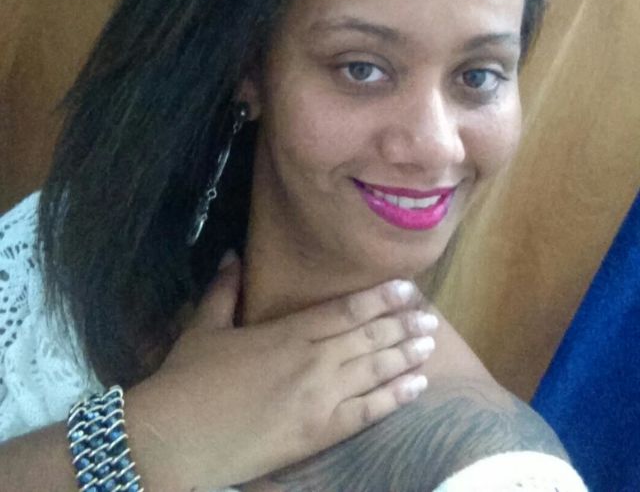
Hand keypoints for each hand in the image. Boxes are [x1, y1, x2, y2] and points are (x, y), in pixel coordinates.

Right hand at [126, 254, 436, 491]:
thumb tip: (231, 254)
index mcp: (287, 332)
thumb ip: (224, 289)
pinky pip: (367, 412)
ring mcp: (319, 399)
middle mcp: (312, 361)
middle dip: (403, 324)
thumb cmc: (187, 380)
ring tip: (431, 344)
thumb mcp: (203, 326)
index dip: (380, 297)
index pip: (345, 309)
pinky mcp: (318, 433)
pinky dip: (395, 398)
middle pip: (369, 336)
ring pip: (374, 370)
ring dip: (406, 355)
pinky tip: (416, 388)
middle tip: (431, 317)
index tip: (407, 287)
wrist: (175, 439)